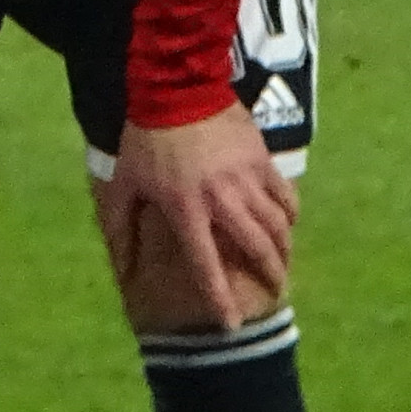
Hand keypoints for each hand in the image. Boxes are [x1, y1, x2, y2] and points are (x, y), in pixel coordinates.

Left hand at [99, 109, 295, 331]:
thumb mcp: (122, 185)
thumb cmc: (143, 139)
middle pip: (256, 248)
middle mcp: (222, 200)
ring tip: (283, 263)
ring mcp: (247, 179)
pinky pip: (285, 195)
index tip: (232, 325)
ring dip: (283, 249)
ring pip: (277, 225)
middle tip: (276, 292)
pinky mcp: (262, 159)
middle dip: (269, 275)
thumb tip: (121, 269)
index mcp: (186, 210)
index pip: (206, 265)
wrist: (175, 86)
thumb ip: (120, 229)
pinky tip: (288, 223)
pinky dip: (289, 214)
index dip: (220, 299)